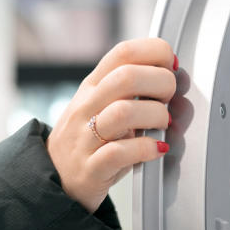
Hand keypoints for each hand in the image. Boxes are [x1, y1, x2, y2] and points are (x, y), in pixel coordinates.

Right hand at [46, 38, 177, 212]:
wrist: (56, 177)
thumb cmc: (89, 140)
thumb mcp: (102, 105)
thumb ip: (131, 89)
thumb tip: (174, 76)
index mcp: (93, 86)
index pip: (123, 52)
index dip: (156, 52)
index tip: (171, 66)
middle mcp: (87, 107)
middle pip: (127, 77)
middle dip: (162, 83)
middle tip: (168, 99)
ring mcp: (86, 138)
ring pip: (123, 113)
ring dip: (155, 116)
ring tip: (162, 125)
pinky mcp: (91, 168)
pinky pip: (119, 153)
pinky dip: (146, 149)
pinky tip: (157, 149)